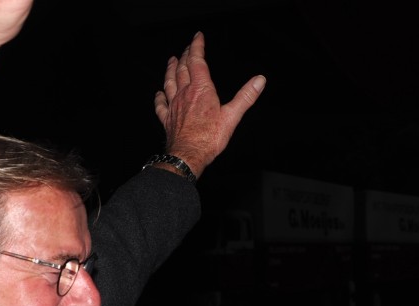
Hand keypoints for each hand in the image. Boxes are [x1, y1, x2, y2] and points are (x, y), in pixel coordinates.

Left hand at [154, 32, 264, 178]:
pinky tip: (159, 93)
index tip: (198, 36)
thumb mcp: (232, 116)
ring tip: (171, 61)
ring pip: (169, 82)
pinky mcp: (167, 119)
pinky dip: (159, 96)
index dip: (197, 47)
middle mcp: (185, 94)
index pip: (197, 61)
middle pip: (182, 68)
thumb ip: (245, 97)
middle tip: (186, 48)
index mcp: (201, 89)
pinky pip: (161, 105)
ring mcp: (174, 106)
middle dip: (184, 55)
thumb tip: (260, 80)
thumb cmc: (208, 138)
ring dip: (170, 70)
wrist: (187, 156)